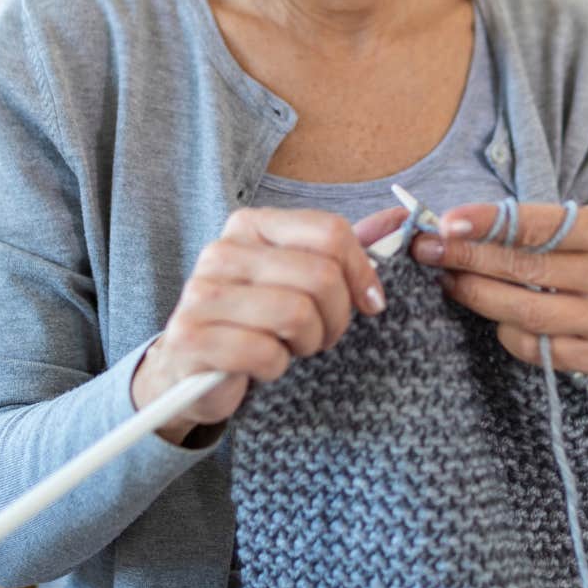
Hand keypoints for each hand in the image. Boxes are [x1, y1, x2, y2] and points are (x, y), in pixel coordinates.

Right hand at [132, 206, 400, 443]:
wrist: (193, 368)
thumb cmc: (256, 320)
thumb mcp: (301, 279)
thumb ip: (344, 250)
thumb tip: (397, 220)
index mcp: (251, 225)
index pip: (330, 232)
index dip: (362, 272)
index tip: (369, 303)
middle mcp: (222, 251)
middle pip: (320, 275)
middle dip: (337, 317)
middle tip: (322, 335)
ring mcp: (201, 293)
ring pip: (297, 314)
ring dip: (307, 343)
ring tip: (289, 347)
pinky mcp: (190, 337)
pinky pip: (264, 352)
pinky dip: (274, 367)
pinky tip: (260, 365)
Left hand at [415, 202, 587, 403]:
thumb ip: (540, 229)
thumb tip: (464, 226)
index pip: (540, 226)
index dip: (490, 223)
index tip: (449, 222)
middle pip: (527, 270)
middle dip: (469, 258)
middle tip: (428, 250)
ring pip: (527, 313)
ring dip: (478, 297)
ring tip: (450, 281)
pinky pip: (539, 349)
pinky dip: (508, 333)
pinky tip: (493, 318)